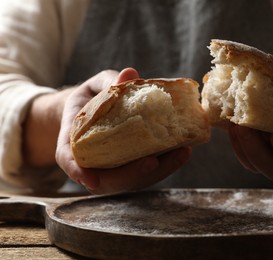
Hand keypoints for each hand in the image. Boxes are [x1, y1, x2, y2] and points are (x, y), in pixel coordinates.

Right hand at [56, 68, 191, 193]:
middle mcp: (94, 165)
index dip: (79, 172)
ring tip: (181, 153)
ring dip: (159, 170)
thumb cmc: (90, 100)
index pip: (71, 163)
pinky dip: (167, 163)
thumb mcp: (94, 87)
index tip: (92, 180)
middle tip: (151, 161)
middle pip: (110, 180)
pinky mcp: (134, 167)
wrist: (91, 112)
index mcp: (73, 145)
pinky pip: (149, 171)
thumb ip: (108, 83)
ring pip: (134, 180)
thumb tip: (129, 74)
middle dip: (132, 174)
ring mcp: (116, 170)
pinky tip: (185, 150)